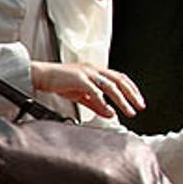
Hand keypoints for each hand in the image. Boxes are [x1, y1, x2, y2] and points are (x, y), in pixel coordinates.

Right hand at [29, 61, 144, 118]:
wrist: (42, 76)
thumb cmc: (60, 82)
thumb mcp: (81, 95)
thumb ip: (96, 105)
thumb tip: (110, 114)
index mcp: (96, 71)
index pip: (120, 78)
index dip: (131, 89)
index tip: (138, 101)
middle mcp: (94, 69)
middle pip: (120, 80)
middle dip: (132, 94)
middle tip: (140, 106)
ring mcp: (87, 73)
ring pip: (110, 86)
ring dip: (122, 100)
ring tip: (128, 111)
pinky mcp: (79, 79)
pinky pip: (95, 91)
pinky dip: (103, 102)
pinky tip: (108, 111)